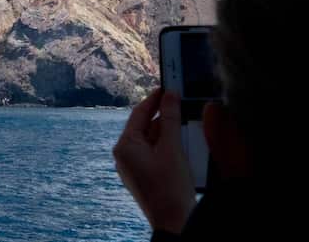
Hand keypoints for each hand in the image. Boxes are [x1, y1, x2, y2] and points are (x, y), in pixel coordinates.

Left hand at [113, 88, 195, 233]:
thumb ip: (171, 118)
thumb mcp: (172, 148)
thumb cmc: (170, 187)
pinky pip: (153, 154)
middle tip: (180, 102)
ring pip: (150, 140)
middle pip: (144, 127)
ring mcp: (132, 168)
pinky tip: (181, 143)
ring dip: (167, 131)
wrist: (174, 222)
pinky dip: (166, 145)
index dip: (154, 98)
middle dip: (163, 116)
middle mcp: (124, 156)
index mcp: (125, 146)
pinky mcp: (143, 177)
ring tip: (184, 121)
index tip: (167, 87)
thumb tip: (170, 95)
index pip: (138, 113)